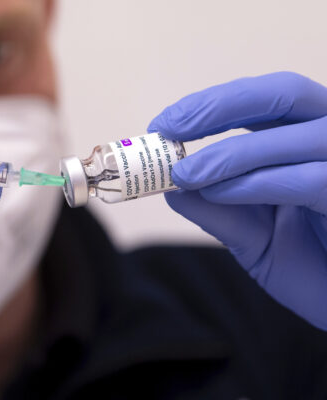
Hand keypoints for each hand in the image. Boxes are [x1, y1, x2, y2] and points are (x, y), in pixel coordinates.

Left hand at [148, 72, 326, 329]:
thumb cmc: (312, 267)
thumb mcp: (252, 236)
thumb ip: (215, 208)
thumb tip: (168, 184)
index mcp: (308, 139)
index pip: (263, 99)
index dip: (210, 105)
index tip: (162, 125)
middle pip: (283, 92)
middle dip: (218, 107)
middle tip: (168, 130)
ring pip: (293, 133)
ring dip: (229, 153)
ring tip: (184, 173)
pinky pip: (310, 179)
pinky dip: (255, 183)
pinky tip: (218, 193)